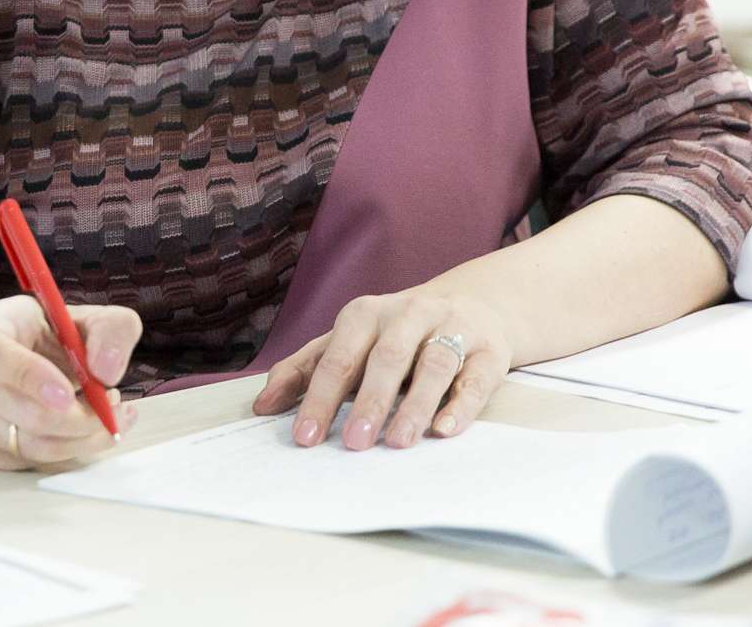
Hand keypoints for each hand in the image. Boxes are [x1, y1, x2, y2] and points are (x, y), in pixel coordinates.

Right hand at [0, 294, 141, 470]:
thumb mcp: (78, 315)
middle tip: (114, 402)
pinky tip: (88, 429)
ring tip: (109, 414)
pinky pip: (38, 464)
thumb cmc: (40, 334)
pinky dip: (72, 450)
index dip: (33, 379)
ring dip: (84, 437)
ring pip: (37, 448)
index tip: (70, 394)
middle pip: (28, 417)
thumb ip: (108, 329)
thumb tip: (109, 371)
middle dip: (83, 417)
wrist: (0, 360)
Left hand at [249, 288, 514, 449]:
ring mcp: (452, 329)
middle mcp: (409, 314)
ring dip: (415, 405)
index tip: (305, 438)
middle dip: (369, 402)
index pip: (337, 358)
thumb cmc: (394, 335)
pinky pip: (475, 377)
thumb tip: (262, 406)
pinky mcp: (489, 350)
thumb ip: (304, 369)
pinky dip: (460, 404)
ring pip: (433, 365)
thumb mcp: (348, 343)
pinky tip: (444, 430)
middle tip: (355, 444)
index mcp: (366, 314)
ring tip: (398, 443)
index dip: (319, 398)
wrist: (473, 306)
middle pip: (386, 358)